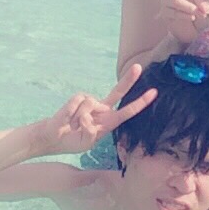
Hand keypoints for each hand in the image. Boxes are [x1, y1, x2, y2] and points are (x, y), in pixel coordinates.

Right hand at [37, 66, 156, 154]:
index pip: (127, 111)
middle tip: (138, 66)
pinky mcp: (78, 98)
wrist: (54, 137)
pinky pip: (79, 103)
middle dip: (129, 79)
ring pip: (91, 104)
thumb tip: (89, 116)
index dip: (140, 102)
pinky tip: (68, 119)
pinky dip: (73, 114)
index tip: (154, 92)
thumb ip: (92, 132)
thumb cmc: (73, 141)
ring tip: (74, 126)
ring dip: (80, 119)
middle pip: (118, 91)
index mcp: (109, 121)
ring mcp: (90, 102)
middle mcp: (102, 109)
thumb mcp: (87, 143)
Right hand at [137, 0, 208, 44]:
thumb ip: (206, 6)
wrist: (192, 33)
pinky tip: (189, 19)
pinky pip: (174, 12)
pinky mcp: (164, 12)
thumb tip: (203, 8)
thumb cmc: (199, 15)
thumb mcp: (206, 9)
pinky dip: (184, 16)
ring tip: (196, 13)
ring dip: (187, 7)